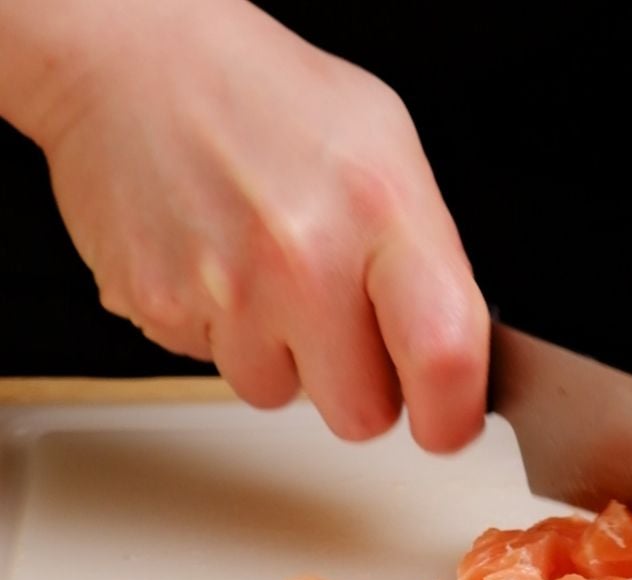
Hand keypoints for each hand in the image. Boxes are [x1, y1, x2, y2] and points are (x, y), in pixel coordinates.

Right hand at [19, 0, 488, 451]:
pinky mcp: (160, 311)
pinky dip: (227, 335)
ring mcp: (225, 291)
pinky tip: (225, 270)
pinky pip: (216, 367)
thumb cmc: (271, 102)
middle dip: (360, 387)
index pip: (443, 356)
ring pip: (280, 395)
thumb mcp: (390, 152)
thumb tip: (453, 351)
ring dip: (285, 358)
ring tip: (271, 277)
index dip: (451, 414)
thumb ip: (429, 261)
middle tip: (344, 324)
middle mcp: (303, 258)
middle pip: (361, 415)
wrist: (134, 62)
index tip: (447, 422)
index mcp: (380, 211)